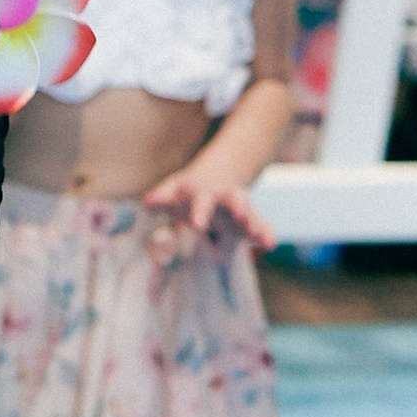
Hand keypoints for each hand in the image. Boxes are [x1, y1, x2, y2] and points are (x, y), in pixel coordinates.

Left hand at [142, 158, 273, 252]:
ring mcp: (238, 206)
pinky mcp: (250, 218)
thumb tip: (147, 203)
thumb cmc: (188, 189)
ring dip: (254, 221)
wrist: (218, 172)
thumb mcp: (174, 189)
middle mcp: (224, 197)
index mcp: (203, 192)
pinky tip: (269, 244)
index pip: (201, 201)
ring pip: (250, 211)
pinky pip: (261, 224)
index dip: (200, 212)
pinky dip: (266, 233)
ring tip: (259, 234)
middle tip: (240, 217)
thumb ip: (162, 196)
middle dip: (237, 208)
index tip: (197, 225)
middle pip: (233, 199)